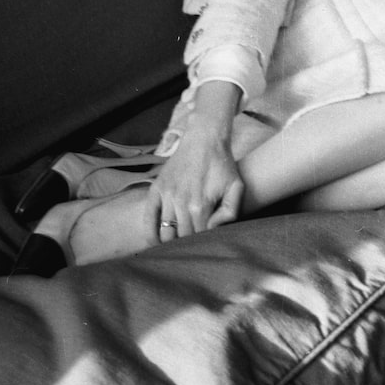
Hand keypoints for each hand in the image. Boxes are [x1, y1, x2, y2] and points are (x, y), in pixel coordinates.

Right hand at [147, 98, 244, 241]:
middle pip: (181, 238)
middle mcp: (180, 202)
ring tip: (179, 247)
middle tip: (195, 246)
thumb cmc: (222, 164)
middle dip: (189, 244)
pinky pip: (148, 218)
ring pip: (165, 232)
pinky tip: (155, 243)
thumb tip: (214, 228)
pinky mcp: (156, 189)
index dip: (204, 242)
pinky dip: (150, 234)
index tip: (208, 242)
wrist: (204, 138)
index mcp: (200, 205)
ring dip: (171, 242)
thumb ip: (230, 211)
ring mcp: (166, 196)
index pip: (198, 237)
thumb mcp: (236, 186)